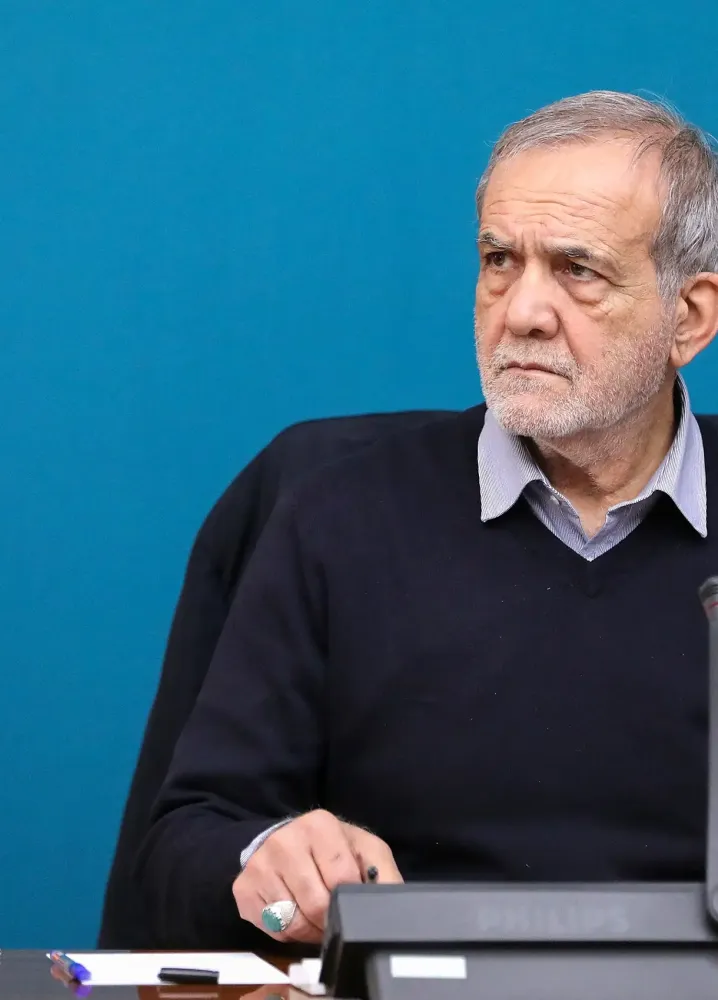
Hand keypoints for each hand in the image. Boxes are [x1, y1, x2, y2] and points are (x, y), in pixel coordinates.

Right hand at [232, 809, 402, 943]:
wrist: (290, 841)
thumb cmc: (334, 849)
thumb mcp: (366, 852)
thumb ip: (384, 876)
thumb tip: (394, 910)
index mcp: (319, 826)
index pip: (341, 880)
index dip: (350, 901)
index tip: (352, 902)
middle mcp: (284, 840)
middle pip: (315, 905)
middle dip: (330, 920)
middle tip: (335, 916)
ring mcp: (260, 864)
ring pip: (292, 921)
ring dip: (310, 929)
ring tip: (316, 914)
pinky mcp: (243, 887)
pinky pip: (272, 929)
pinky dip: (289, 932)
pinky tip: (295, 912)